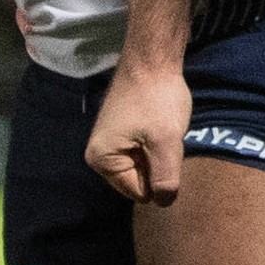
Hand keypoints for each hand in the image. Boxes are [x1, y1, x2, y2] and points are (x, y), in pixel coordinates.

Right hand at [85, 56, 192, 206]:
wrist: (152, 61)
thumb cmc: (158, 99)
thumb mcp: (166, 142)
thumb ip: (165, 178)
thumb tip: (164, 203)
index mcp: (101, 161)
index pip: (139, 193)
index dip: (159, 176)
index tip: (161, 146)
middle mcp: (98, 157)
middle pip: (139, 182)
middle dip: (158, 165)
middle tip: (162, 137)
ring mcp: (108, 145)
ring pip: (144, 168)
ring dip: (158, 154)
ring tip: (159, 129)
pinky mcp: (119, 135)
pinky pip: (143, 153)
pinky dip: (156, 144)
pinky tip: (157, 125)